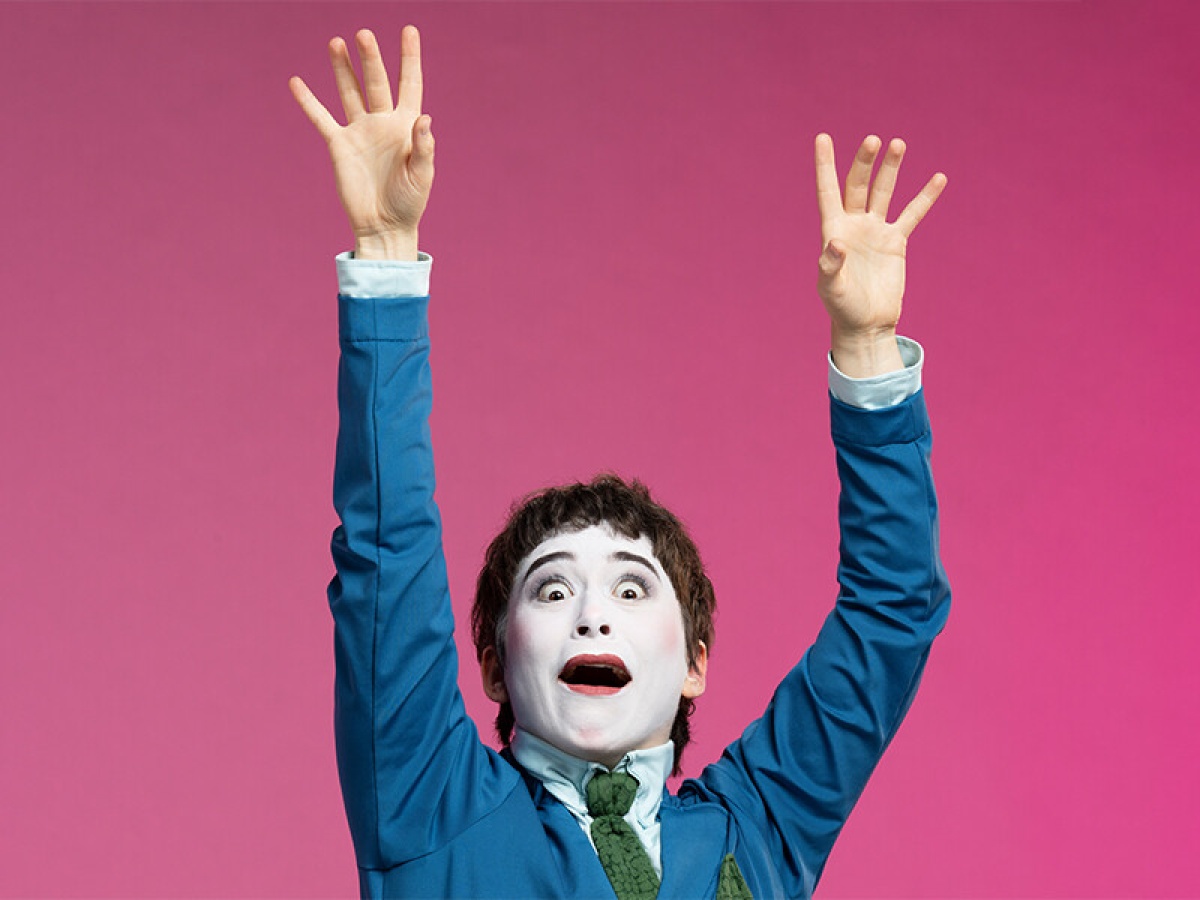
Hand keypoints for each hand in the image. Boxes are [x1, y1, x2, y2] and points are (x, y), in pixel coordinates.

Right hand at [289, 26, 433, 259]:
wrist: (384, 226)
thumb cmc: (409, 203)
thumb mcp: (422, 176)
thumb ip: (423, 148)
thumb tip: (424, 119)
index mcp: (406, 126)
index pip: (410, 84)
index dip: (410, 58)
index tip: (409, 30)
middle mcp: (382, 122)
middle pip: (375, 82)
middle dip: (370, 59)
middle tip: (363, 34)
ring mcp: (359, 131)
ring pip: (349, 92)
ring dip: (342, 68)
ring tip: (336, 42)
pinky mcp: (339, 145)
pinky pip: (321, 118)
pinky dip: (309, 101)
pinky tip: (296, 82)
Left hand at [814, 134, 945, 375]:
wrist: (867, 324)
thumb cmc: (843, 307)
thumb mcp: (831, 289)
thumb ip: (830, 266)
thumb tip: (836, 243)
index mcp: (833, 231)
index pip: (828, 191)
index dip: (825, 166)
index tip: (822, 138)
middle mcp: (853, 225)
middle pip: (858, 185)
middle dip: (864, 162)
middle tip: (874, 141)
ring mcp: (875, 231)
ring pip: (883, 192)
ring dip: (890, 169)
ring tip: (898, 144)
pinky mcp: (896, 242)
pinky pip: (912, 214)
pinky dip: (924, 197)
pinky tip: (938, 178)